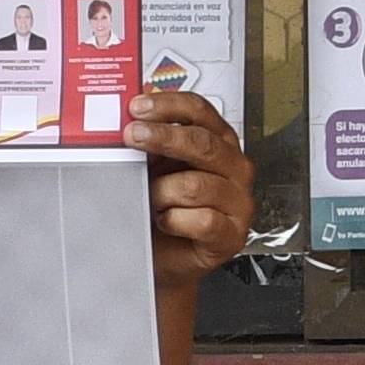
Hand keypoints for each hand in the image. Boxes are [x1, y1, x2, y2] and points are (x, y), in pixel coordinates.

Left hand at [123, 89, 255, 286]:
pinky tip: (165, 221)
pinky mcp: (233, 234)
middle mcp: (234, 169)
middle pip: (202, 143)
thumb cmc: (163, 210)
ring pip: (196, 185)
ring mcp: (238, 202)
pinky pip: (202, 221)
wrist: (165, 259)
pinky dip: (174, 221)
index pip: (200, 111)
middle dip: (163, 137)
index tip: (138, 107)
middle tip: (133, 136)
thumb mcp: (154, 169)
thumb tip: (127, 122)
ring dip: (162, 192)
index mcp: (219, 143)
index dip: (169, 105)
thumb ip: (149, 144)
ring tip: (150, 200)